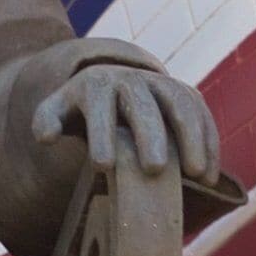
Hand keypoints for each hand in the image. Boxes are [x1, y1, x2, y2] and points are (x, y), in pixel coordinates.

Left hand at [32, 63, 213, 179]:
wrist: (109, 86)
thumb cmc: (80, 111)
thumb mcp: (57, 111)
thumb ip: (47, 121)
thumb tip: (46, 137)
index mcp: (96, 83)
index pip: (99, 106)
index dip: (101, 133)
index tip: (102, 166)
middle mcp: (131, 79)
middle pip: (143, 105)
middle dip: (150, 135)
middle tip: (153, 170)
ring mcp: (162, 84)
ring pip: (181, 106)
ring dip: (192, 138)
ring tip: (196, 175)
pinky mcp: (185, 93)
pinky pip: (201, 114)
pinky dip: (209, 142)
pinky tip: (209, 176)